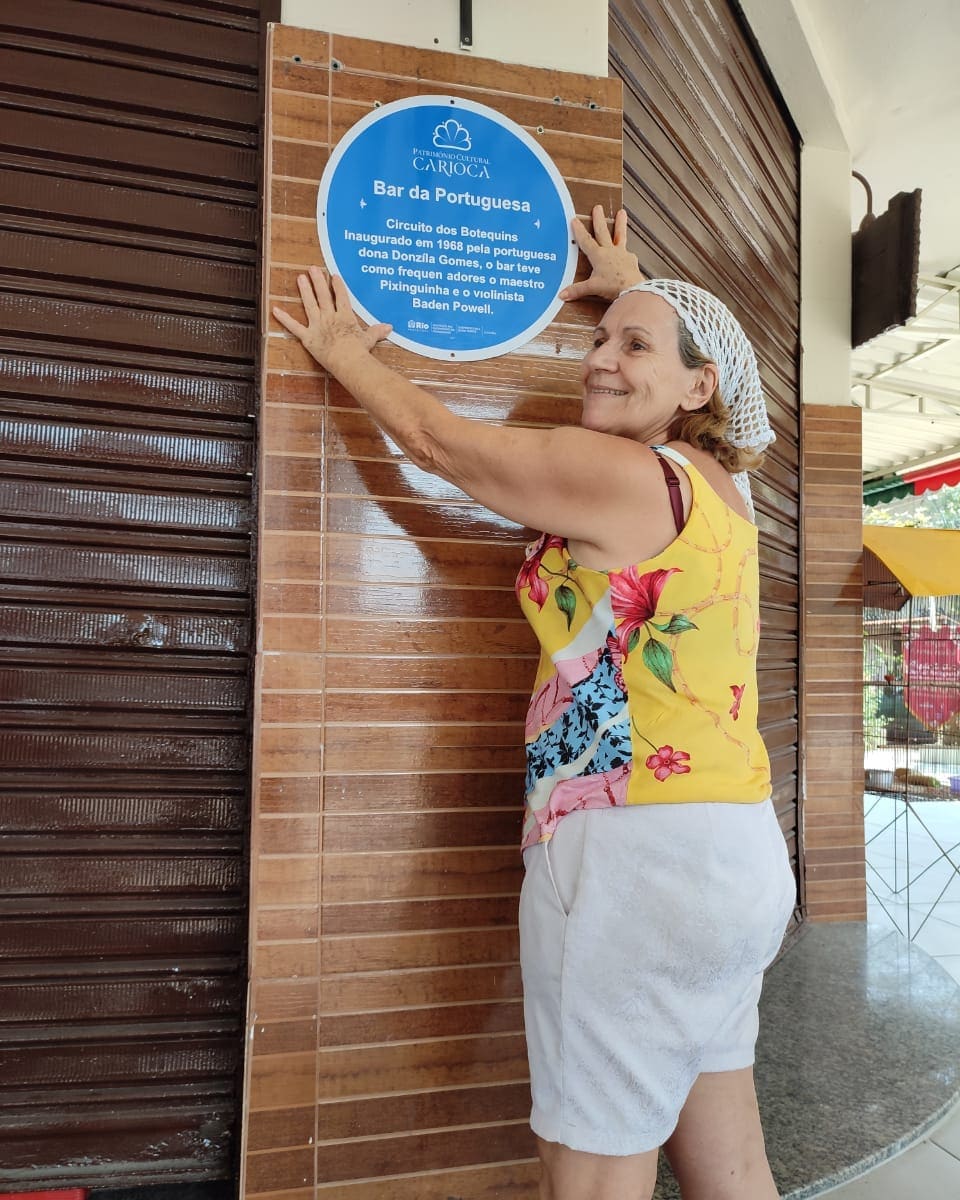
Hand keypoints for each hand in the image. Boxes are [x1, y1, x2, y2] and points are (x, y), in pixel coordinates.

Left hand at [272, 267, 391, 369]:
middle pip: (323, 296)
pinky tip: (274, 309)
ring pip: (310, 305)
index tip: (334, 276)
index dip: (337, 286)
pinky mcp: (308, 337)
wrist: (348, 361)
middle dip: (318, 281)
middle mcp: (330, 317)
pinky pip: (294, 327)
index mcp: (345, 317)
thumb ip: (377, 331)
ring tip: (300, 278)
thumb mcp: (370, 339)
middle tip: (312, 268)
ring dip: (305, 291)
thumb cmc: (360, 351)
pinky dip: (284, 319)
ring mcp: (318, 325)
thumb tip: (390, 327)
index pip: (341, 297)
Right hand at [559, 205, 644, 303]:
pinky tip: (628, 254)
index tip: (575, 220)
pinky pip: (628, 254)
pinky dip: (627, 254)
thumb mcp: (592, 288)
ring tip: (622, 212)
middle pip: (602, 231)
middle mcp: (610, 251)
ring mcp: (622, 254)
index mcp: (598, 255)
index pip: (586, 240)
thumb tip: (562, 295)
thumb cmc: (613, 287)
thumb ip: (577, 290)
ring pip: (620, 235)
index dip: (579, 230)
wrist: (631, 290)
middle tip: (598, 207)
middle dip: (598, 219)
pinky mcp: (631, 260)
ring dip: (620, 224)